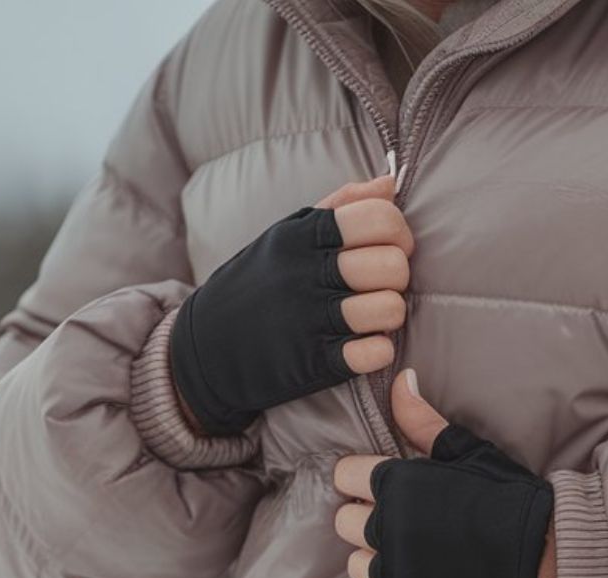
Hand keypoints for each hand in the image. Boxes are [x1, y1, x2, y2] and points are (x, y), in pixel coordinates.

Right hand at [170, 173, 413, 435]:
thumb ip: (341, 205)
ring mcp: (313, 320)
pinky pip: (375, 353)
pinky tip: (365, 345)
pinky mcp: (316, 362)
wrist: (208, 344)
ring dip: (390, 314)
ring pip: (390, 309)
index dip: (399, 232)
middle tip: (380, 284)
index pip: (380, 218)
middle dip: (398, 275)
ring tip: (373, 315)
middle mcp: (309, 274)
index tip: (392, 245)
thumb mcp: (288, 232)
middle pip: (393, 265)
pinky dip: (379, 351)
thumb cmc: (260, 281)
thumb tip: (389, 184)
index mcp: (305, 235)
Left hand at [333, 369, 556, 577]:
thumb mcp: (469, 452)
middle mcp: (386, 529)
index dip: (363, 480)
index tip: (386, 487)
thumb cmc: (509, 500)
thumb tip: (401, 378)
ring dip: (375, 559)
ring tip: (410, 555)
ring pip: (356, 566)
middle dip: (367, 519)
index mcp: (395, 484)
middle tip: (402, 522)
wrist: (543, 563)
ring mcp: (394, 575)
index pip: (345, 476)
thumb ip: (423, 421)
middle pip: (345, 523)